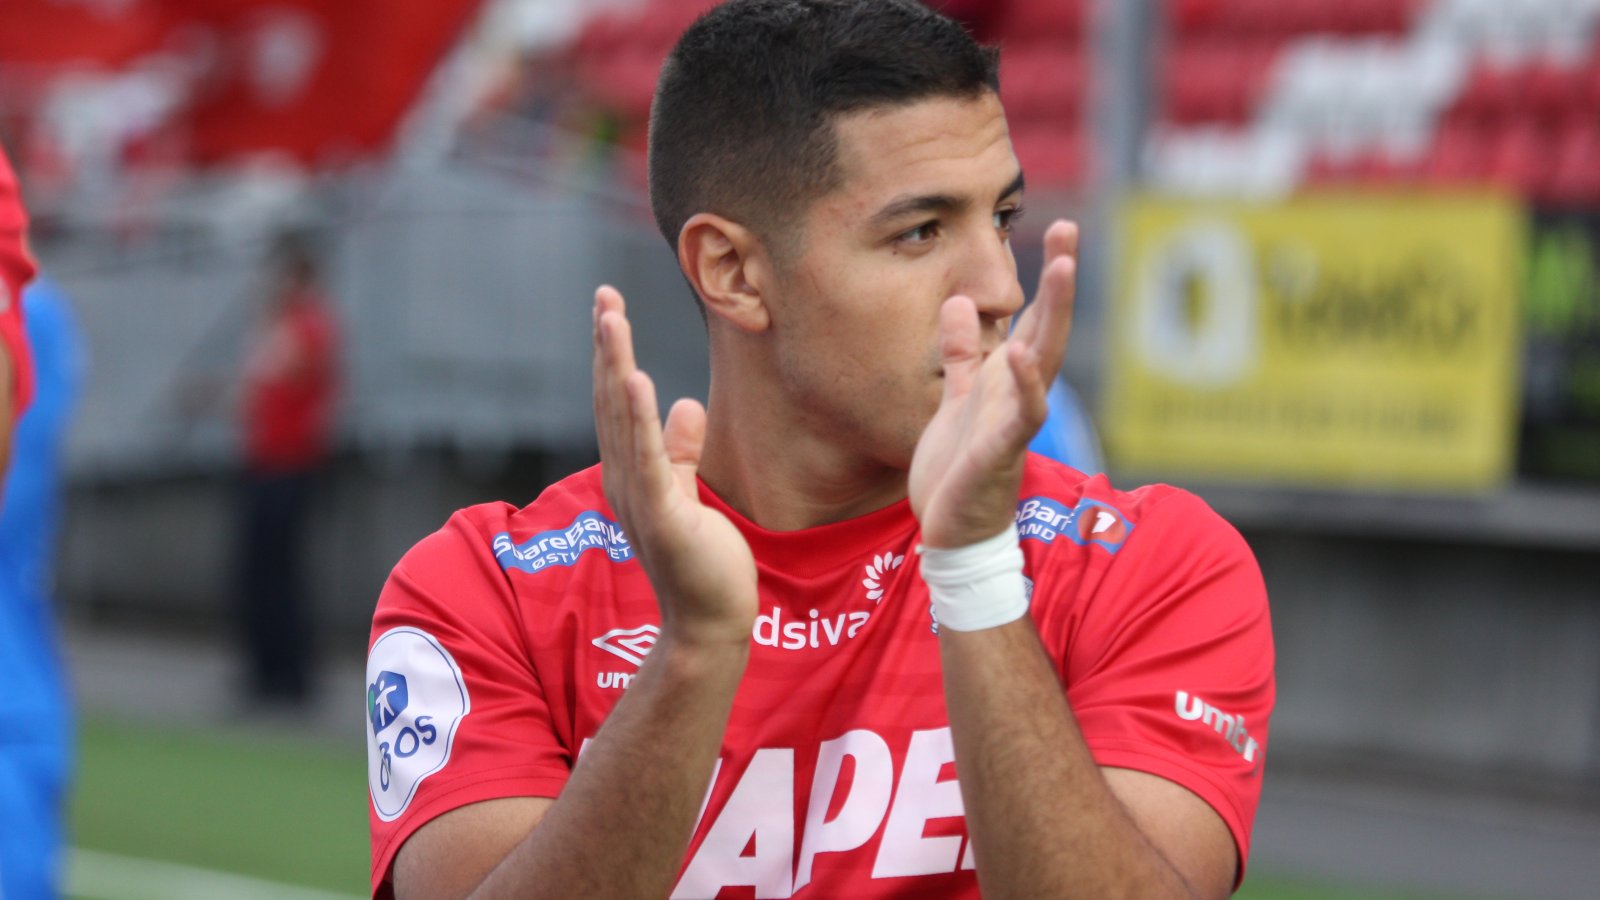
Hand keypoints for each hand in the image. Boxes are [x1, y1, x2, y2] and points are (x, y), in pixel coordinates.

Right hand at [592, 286, 758, 647]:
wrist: (709, 623)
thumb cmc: (701, 564)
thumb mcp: (690, 495)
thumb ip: (682, 452)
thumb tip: (685, 405)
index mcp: (630, 474)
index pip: (617, 403)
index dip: (613, 354)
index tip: (611, 307)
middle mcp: (625, 481)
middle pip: (611, 401)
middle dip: (608, 346)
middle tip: (605, 295)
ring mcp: (640, 499)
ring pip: (622, 420)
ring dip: (616, 366)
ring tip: (611, 318)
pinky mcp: (664, 516)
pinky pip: (650, 460)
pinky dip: (640, 420)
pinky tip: (637, 380)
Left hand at [909, 221, 1077, 547]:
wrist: (952, 533)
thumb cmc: (958, 470)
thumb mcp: (955, 398)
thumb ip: (962, 353)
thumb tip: (961, 302)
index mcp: (1007, 379)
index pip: (1035, 318)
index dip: (1048, 275)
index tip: (1059, 227)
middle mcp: (1018, 395)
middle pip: (1047, 328)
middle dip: (1060, 280)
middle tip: (1069, 229)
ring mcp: (1013, 422)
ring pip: (1042, 361)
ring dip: (1054, 316)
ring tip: (1063, 268)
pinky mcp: (999, 452)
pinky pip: (1018, 415)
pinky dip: (1024, 385)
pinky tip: (1021, 353)